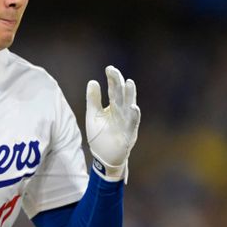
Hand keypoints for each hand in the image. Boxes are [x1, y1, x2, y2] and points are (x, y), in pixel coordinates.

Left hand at [86, 65, 140, 180]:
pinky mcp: (129, 134)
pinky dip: (134, 116)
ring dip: (130, 95)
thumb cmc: (100, 136)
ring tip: (129, 83)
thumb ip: (93, 100)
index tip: (109, 68)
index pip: (113, 90)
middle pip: (121, 95)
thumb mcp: (93, 115)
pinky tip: (134, 107)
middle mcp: (122, 112)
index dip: (112, 80)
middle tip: (114, 71)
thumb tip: (92, 81)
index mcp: (113, 107)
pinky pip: (132, 124)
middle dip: (118, 83)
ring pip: (129, 106)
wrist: (104, 157)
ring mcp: (127, 122)